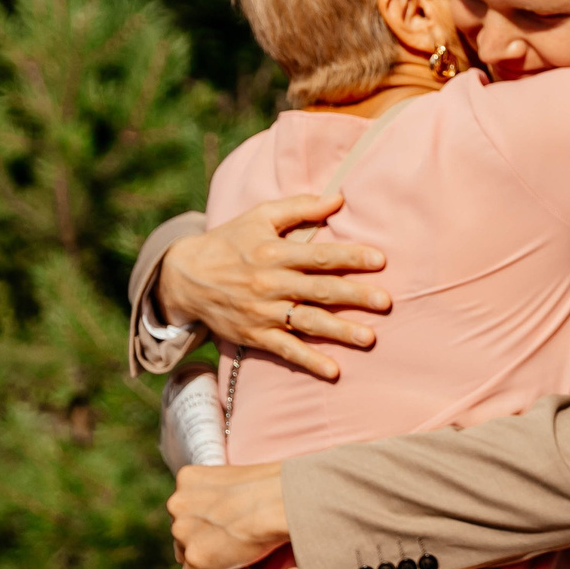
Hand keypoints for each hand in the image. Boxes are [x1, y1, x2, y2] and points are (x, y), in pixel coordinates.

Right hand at [156, 194, 390, 380]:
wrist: (183, 277)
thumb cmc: (230, 242)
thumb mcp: (259, 217)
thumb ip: (299, 208)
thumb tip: (338, 198)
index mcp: (274, 253)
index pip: (318, 256)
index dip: (349, 257)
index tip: (380, 260)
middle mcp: (270, 283)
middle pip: (319, 290)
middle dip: (354, 296)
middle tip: (386, 301)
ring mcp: (262, 312)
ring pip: (307, 322)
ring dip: (339, 331)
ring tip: (369, 338)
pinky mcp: (255, 335)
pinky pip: (285, 350)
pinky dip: (309, 361)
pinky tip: (334, 371)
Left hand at [170, 462, 290, 568]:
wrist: (284, 502)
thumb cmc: (277, 486)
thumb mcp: (242, 479)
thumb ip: (226, 494)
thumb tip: (233, 515)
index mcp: (189, 479)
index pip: (186, 506)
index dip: (202, 519)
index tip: (215, 528)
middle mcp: (178, 504)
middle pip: (181, 530)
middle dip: (199, 539)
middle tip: (223, 546)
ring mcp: (184, 532)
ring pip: (185, 554)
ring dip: (202, 559)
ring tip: (224, 564)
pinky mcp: (196, 557)